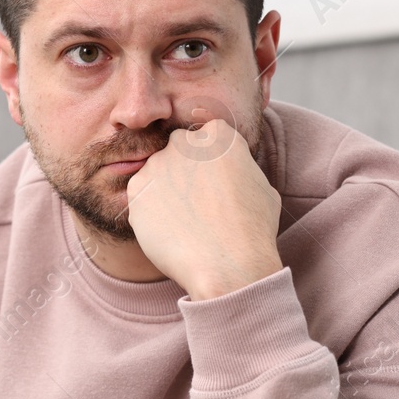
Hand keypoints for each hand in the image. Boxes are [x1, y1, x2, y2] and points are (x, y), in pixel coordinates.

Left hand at [125, 118, 283, 299]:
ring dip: (166, 191)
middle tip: (196, 204)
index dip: (210, 164)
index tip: (214, 185)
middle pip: (179, 151)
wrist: (227, 264)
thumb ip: (239, 167)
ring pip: (158, 173)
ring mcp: (157, 163)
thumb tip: (231, 169)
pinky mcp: (136, 189)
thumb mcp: (262, 186)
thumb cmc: (252, 230)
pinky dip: (150, 211)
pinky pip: (141, 196)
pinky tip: (170, 230)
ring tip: (184, 222)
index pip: (207, 138)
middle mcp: (185, 142)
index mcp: (219, 134)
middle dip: (185, 171)